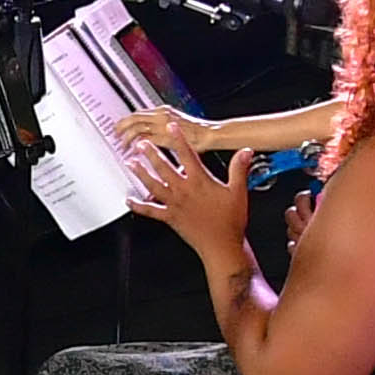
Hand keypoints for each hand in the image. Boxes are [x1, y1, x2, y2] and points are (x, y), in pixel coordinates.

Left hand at [112, 105, 213, 159]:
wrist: (212, 134)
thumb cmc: (200, 132)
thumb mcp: (180, 124)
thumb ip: (166, 126)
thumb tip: (155, 131)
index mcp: (164, 111)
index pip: (140, 112)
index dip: (127, 120)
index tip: (120, 126)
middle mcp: (161, 115)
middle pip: (134, 117)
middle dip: (122, 126)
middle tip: (115, 135)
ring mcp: (162, 126)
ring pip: (137, 128)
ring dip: (126, 137)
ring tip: (122, 146)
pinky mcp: (165, 138)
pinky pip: (145, 139)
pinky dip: (136, 145)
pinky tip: (133, 152)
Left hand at [123, 131, 250, 257]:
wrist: (221, 246)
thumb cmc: (230, 221)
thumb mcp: (238, 192)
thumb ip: (239, 169)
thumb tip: (245, 152)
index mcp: (199, 181)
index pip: (187, 155)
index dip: (178, 139)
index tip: (171, 127)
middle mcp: (184, 191)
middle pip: (164, 168)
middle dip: (152, 154)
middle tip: (141, 144)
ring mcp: (175, 204)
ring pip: (153, 185)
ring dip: (141, 173)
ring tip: (131, 163)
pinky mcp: (170, 218)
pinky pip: (151, 210)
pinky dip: (139, 205)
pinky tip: (129, 200)